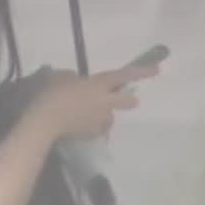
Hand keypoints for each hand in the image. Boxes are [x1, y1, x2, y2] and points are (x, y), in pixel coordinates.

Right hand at [18, 64, 157, 140]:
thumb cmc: (53, 94)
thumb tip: (76, 80)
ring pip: (109, 116)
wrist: (46, 121)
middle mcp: (105, 101)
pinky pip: (97, 129)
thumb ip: (72, 77)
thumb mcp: (60, 77)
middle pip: (128, 101)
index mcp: (99, 84)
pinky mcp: (94, 134)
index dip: (142, 72)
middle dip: (129, 100)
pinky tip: (76, 125)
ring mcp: (101, 119)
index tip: (158, 70)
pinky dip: (91, 126)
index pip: (125, 75)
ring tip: (83, 113)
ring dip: (103, 114)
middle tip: (123, 98)